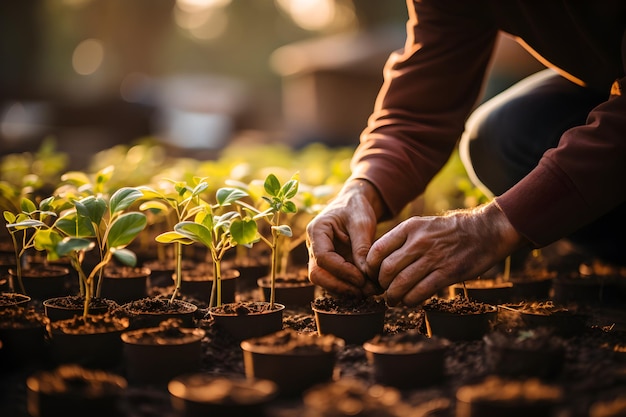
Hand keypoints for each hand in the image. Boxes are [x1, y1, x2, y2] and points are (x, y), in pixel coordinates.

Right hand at [306, 179, 384, 296]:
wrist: (354, 205)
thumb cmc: (356, 208)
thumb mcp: (362, 222)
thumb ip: (362, 246)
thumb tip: (365, 274)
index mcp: (317, 231)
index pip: (323, 257)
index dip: (342, 271)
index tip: (362, 278)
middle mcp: (314, 246)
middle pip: (317, 274)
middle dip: (340, 286)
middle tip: (365, 291)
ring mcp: (320, 257)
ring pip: (324, 281)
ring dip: (346, 290)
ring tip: (370, 291)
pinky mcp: (330, 265)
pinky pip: (335, 281)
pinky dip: (350, 287)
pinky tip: (367, 288)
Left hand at [365, 202, 525, 305]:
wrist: (485, 231)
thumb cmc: (450, 231)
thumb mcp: (423, 224)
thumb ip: (402, 239)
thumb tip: (380, 260)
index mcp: (409, 228)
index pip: (377, 250)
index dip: (370, 268)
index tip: (373, 276)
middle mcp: (418, 242)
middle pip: (387, 270)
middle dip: (382, 285)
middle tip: (384, 291)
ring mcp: (433, 258)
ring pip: (401, 283)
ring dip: (393, 297)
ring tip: (393, 300)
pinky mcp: (447, 273)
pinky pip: (420, 292)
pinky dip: (410, 300)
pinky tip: (409, 301)